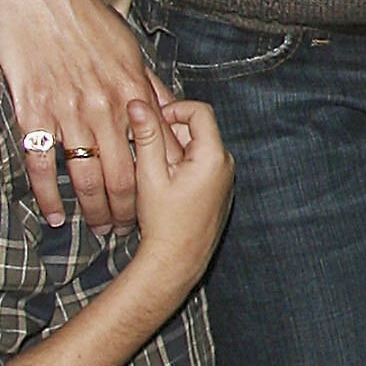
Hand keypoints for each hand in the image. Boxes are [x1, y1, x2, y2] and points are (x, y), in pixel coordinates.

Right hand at [0, 0, 180, 232]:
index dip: (157, 184)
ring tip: (94, 228)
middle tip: (122, 230)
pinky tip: (55, 215)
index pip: (152, 152)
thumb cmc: (86, 16)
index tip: (156, 206)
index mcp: (132, 91)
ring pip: (86, 176)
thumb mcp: (129, 48)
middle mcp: (105, 107)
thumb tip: (168, 112)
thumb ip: (148, 85)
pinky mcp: (32, 111)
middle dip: (125, 209)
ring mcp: (68, 111)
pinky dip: (47, 195)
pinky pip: (42, 164)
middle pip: (122, 174)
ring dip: (91, 209)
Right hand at [126, 100, 235, 308]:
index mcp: (213, 156)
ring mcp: (225, 178)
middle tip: (146, 148)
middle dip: (170, 133)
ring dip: (174, 150)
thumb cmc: (163, 221)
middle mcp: (226, 164)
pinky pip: (202, 165)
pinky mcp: (219, 190)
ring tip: (153, 169)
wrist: (177, 260)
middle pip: (198, 130)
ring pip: (198, 147)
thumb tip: (138, 104)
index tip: (152, 122)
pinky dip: (183, 165)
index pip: (200, 111)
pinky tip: (165, 183)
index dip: (174, 110)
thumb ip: (146, 136)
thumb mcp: (149, 175)